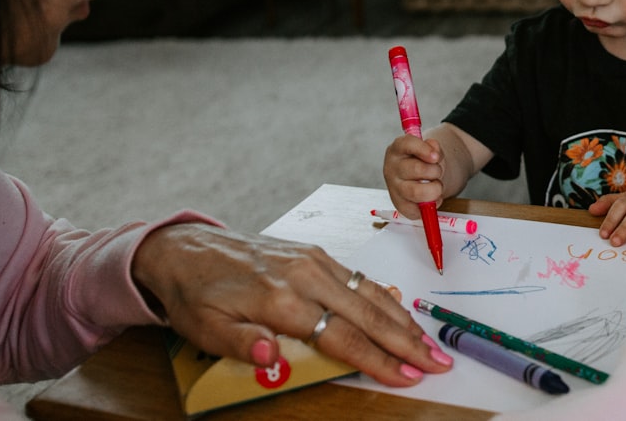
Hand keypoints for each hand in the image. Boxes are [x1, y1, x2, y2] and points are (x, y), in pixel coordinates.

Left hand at [132, 224, 452, 385]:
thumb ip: (241, 343)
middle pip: (368, 313)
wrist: (187, 247)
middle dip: (407, 341)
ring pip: (369, 292)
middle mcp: (306, 275)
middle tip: (438, 363)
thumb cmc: (197, 293)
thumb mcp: (204, 327)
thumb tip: (271, 358)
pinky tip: (400, 311)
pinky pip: (358, 277)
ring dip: (402, 320)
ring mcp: (314, 260)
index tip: (407, 376)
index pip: (342, 337)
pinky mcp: (314, 253)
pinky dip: (384, 297)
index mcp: (281, 299)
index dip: (378, 360)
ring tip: (428, 343)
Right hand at [382, 134, 445, 218]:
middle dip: (435, 171)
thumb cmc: (423, 161)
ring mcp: (394, 188)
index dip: (423, 150)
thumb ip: (434, 148)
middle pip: (416, 169)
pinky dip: (432, 204)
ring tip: (435, 185)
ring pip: (417, 192)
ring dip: (434, 189)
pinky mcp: (400, 206)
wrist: (418, 178)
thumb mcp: (430, 149)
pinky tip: (432, 198)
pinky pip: (418, 209)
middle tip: (437, 172)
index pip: (407, 144)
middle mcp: (392, 168)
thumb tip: (434, 153)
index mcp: (397, 149)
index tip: (436, 157)